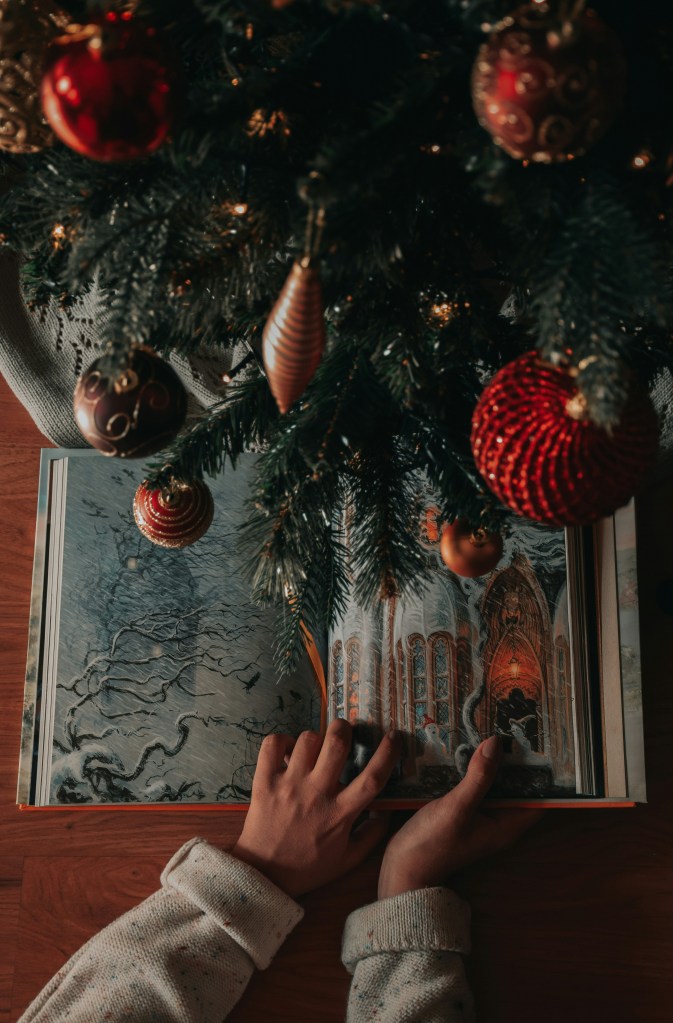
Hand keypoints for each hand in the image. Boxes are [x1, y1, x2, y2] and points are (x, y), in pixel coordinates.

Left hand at [232, 719, 400, 896]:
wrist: (264, 876)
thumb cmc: (308, 867)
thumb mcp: (348, 859)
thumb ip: (373, 835)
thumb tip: (388, 810)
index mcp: (340, 814)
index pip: (372, 778)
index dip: (387, 754)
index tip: (393, 736)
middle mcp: (316, 794)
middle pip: (336, 744)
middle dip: (344, 728)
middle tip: (343, 732)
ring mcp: (289, 786)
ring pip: (307, 740)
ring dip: (315, 738)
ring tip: (314, 749)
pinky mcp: (264, 783)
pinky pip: (272, 745)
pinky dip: (281, 740)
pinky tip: (287, 751)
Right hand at [377, 735, 542, 898]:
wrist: (402, 870)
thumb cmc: (432, 845)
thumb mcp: (457, 808)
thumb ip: (478, 777)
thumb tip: (496, 743)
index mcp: (507, 826)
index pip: (538, 798)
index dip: (542, 773)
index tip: (541, 743)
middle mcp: (497, 821)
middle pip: (515, 787)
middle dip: (514, 760)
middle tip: (512, 725)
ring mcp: (478, 816)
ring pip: (493, 784)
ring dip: (491, 762)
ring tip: (490, 728)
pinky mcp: (461, 811)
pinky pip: (474, 786)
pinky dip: (472, 769)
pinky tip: (464, 748)